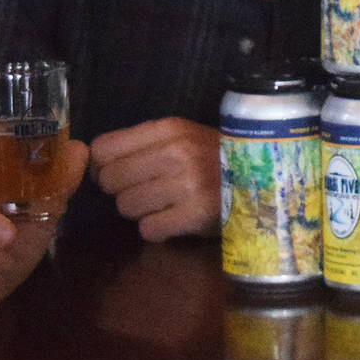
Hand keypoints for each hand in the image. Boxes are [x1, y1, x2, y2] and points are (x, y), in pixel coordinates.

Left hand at [89, 118, 220, 240]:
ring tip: (163, 205)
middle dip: (121, 190)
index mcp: (170, 129)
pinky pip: (148, 230)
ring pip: (126, 206)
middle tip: (144, 190)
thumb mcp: (184, 136)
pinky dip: (157, 229)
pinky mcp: (194, 215)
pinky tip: (175, 219)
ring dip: (140, 211)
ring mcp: (186, 185)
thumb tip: (93, 163)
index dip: (102, 165)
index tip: (117, 172)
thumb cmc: (216, 157)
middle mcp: (176, 153)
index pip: (103, 148)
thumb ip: (143, 143)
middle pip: (110, 180)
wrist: (267, 180)